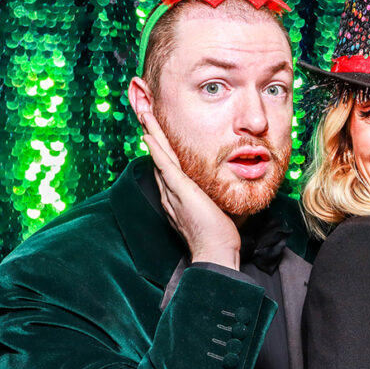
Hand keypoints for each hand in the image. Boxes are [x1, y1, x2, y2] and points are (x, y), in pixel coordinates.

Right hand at [140, 109, 240, 268]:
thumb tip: (225, 190)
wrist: (216, 253)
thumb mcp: (217, 210)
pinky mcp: (181, 191)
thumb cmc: (219, 237)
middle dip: (152, 136)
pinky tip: (149, 137)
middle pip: (159, 159)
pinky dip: (156, 150)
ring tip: (144, 116)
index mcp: (178, 198)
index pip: (168, 169)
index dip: (161, 150)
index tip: (157, 135)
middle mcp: (171, 194)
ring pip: (160, 157)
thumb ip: (215, 198)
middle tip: (144, 116)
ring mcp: (174, 192)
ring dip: (151, 135)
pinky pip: (165, 166)